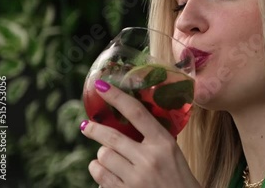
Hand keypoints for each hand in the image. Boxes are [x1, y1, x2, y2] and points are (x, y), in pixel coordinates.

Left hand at [80, 80, 200, 187]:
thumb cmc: (178, 177)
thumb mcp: (172, 152)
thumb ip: (153, 138)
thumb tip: (126, 121)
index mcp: (164, 143)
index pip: (137, 113)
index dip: (117, 97)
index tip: (101, 86)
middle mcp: (149, 159)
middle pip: (111, 138)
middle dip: (94, 130)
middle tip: (86, 126)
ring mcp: (136, 179)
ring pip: (102, 158)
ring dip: (100, 157)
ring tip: (106, 159)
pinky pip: (101, 178)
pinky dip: (100, 174)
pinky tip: (108, 174)